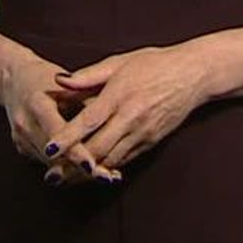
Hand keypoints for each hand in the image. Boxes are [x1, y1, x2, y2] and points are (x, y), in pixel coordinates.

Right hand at [0, 55, 114, 185]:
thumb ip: (88, 103)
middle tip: (108, 177)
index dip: (76, 152)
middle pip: (53, 155)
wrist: (14, 79)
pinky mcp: (21, 147)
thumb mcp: (69, 84)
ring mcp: (20, 138)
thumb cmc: (47, 78)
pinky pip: (46, 162)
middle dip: (80, 169)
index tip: (93, 167)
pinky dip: (66, 168)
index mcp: (36, 103)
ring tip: (104, 176)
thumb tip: (112, 125)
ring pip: (50, 164)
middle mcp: (25, 123)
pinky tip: (86, 170)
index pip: (57, 133)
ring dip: (76, 173)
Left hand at [43, 45, 210, 170]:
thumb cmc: (153, 64)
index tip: (49, 150)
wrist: (193, 75)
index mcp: (119, 95)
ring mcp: (143, 132)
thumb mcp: (119, 62)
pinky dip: (107, 168)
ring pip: (111, 160)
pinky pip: (125, 160)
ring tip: (66, 180)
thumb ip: (87, 76)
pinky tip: (91, 174)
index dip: (68, 138)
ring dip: (88, 172)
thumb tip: (59, 80)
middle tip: (50, 175)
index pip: (88, 121)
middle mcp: (131, 118)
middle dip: (73, 164)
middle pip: (98, 148)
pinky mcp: (151, 142)